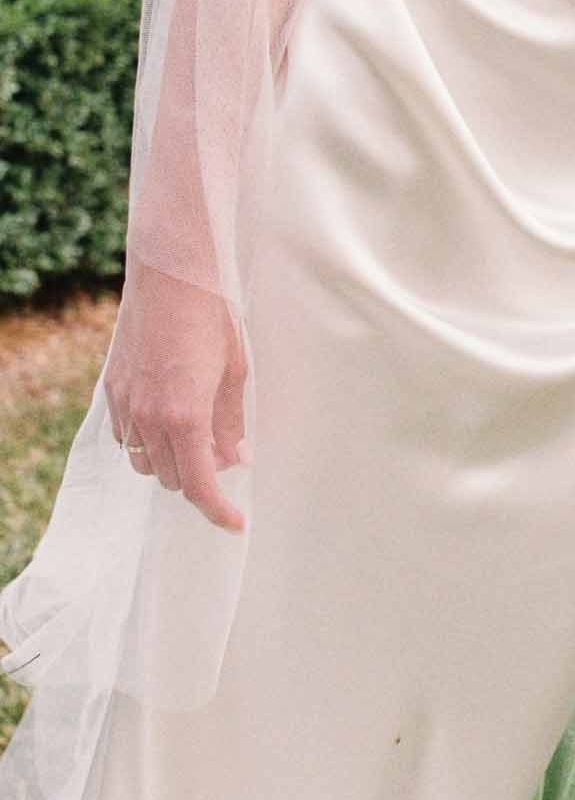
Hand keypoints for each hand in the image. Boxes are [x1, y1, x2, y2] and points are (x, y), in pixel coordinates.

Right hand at [102, 258, 248, 533]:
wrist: (171, 276)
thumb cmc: (211, 319)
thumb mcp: (235, 372)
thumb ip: (231, 422)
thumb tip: (236, 458)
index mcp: (185, 417)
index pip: (198, 485)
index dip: (218, 511)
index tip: (234, 523)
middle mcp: (149, 417)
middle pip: (172, 478)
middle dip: (200, 478)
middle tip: (225, 458)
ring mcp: (126, 404)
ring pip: (145, 462)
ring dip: (172, 462)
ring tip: (197, 438)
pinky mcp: (113, 389)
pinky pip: (126, 437)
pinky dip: (147, 441)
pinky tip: (168, 419)